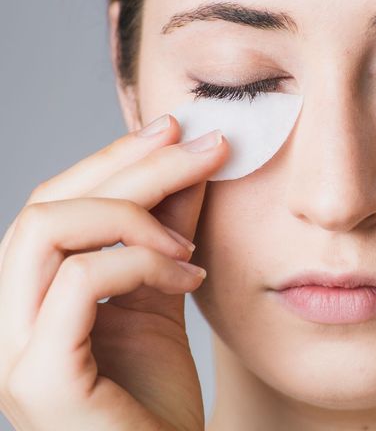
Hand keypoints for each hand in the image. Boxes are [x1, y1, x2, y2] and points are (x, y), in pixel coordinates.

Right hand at [0, 115, 228, 429]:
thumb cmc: (159, 400)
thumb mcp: (167, 294)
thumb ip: (168, 233)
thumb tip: (190, 165)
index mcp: (33, 299)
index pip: (55, 204)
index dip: (113, 158)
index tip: (175, 130)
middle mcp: (10, 321)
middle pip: (49, 205)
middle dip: (133, 166)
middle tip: (203, 147)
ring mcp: (16, 352)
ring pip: (47, 231)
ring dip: (132, 217)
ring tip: (188, 247)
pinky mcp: (42, 379)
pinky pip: (79, 284)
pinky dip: (139, 265)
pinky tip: (188, 279)